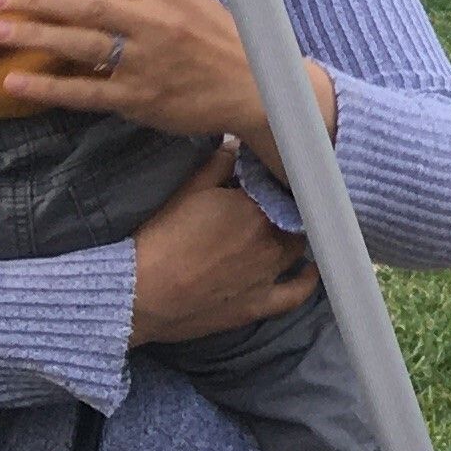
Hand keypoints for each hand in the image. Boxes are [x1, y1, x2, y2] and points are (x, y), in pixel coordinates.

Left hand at [0, 0, 334, 175]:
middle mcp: (153, 22)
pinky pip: (90, 92)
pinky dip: (51, 88)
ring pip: (84, 44)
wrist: (255, 87)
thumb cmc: (213, 33)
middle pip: (87, 3)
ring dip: (36, 36)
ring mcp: (147, 62)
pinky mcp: (141, 99)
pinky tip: (15, 82)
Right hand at [127, 147, 315, 345]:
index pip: (284, 189)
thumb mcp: (189, 190)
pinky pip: (296, 293)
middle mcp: (271, 239)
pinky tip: (310, 270)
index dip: (279, 185)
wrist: (140, 293)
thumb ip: (220, 164)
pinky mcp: (259, 304)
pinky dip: (307, 281)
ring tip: (285, 231)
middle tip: (271, 208)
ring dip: (293, 238)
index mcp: (256, 207)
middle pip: (294, 218)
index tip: (272, 183)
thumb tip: (240, 146)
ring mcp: (269, 274)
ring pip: (297, 249)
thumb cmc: (162, 239)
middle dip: (285, 211)